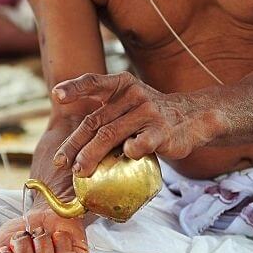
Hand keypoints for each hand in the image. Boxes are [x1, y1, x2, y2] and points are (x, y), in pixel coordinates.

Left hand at [51, 72, 215, 176]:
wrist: (195, 117)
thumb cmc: (152, 115)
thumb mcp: (130, 103)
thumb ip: (106, 114)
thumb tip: (72, 145)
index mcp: (123, 85)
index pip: (94, 82)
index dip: (75, 88)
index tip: (57, 96)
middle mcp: (134, 95)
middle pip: (95, 121)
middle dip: (74, 143)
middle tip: (61, 161)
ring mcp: (148, 113)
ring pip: (110, 135)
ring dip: (91, 155)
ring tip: (80, 171)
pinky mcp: (161, 132)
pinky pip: (139, 144)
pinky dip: (128, 152)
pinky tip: (123, 158)